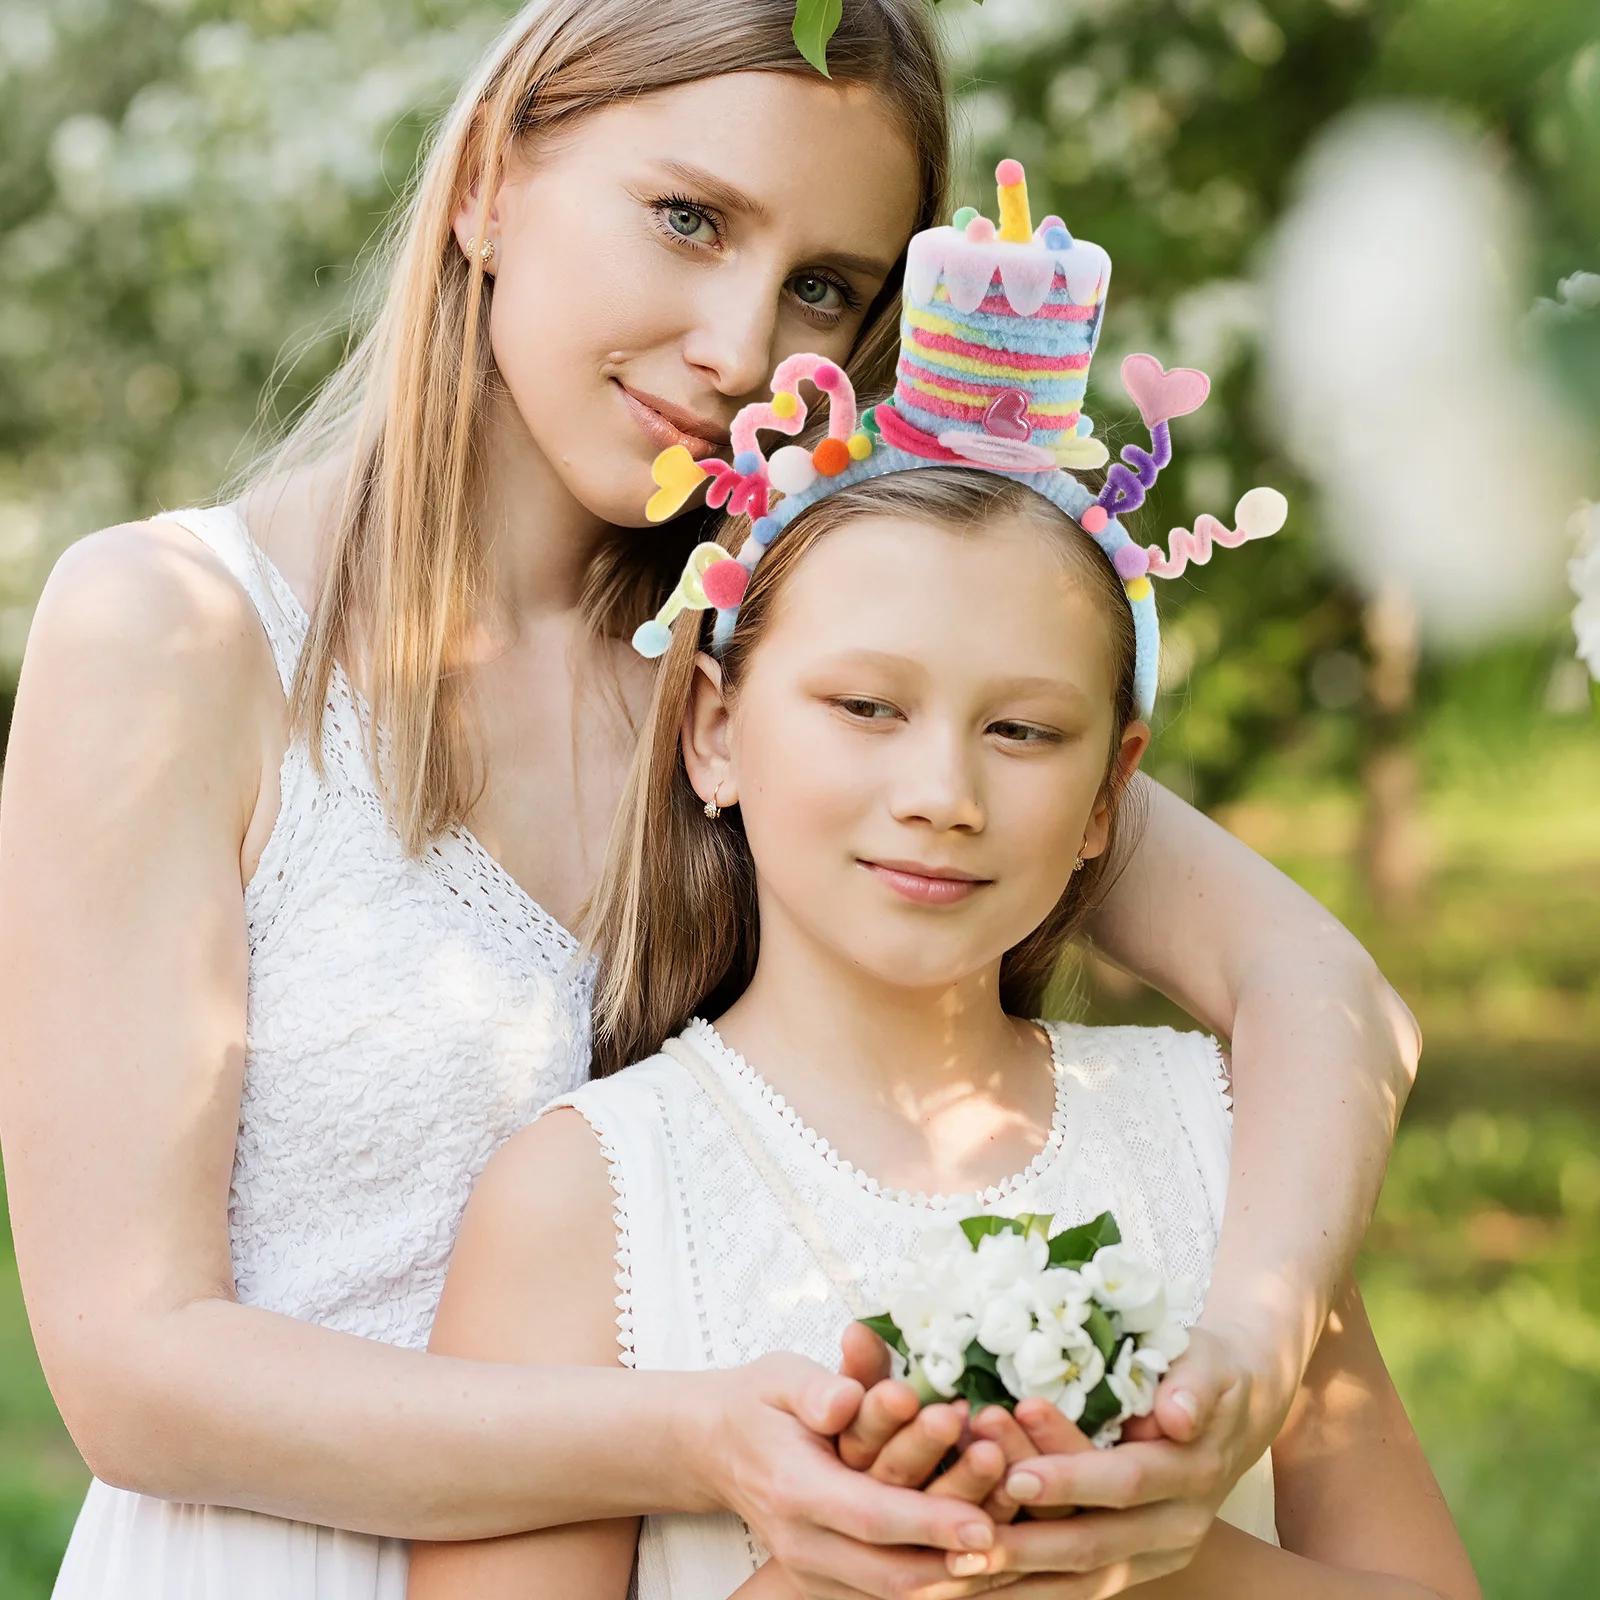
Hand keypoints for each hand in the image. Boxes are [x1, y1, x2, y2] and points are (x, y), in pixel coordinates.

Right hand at [696, 1351, 1000, 1599]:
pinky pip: (888, 1592)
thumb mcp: (781, 1377)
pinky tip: (982, 1558)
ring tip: (1011, 1541)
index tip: (984, 1524)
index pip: (870, 1516)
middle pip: (889, 1570)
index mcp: (793, 1487)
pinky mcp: (827, 1581)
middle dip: (955, 1556)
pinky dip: (936, 1579)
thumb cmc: (761, 1402)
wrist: (716, 1447)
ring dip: (953, 1572)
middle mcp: (803, 1542)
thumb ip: (817, 1388)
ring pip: (893, 1592)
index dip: (929, 1522)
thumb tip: (847, 1401)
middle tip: (1015, 1534)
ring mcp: (813, 1570)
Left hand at [973, 1327, 1265, 1592]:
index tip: (1014, 1476)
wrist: (1236, 1408)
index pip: (1123, 1481)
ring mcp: (1156, 1555)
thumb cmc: (1205, 1371)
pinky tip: (979, 1583)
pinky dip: (1029, 1588)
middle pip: (1095, 1541)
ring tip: (960, 1563)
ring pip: (1082, 1576)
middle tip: (967, 1531)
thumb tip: (1177, 1417)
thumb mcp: (1206, 1363)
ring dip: (1021, 1573)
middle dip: (1028, 1539)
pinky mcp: (1134, 1566)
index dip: (1070, 1479)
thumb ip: (1191, 1387)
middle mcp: (1176, 1526)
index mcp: (1190, 1473)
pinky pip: (1079, 1586)